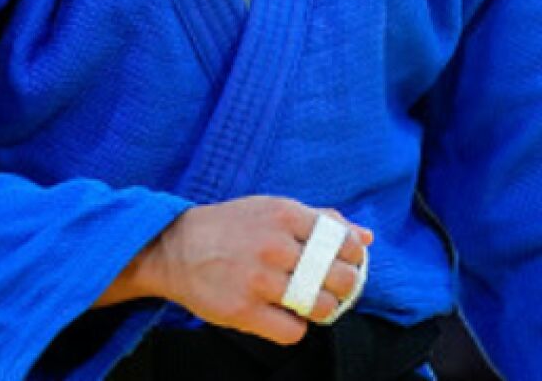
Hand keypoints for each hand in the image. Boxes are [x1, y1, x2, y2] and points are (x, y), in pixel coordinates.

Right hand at [147, 196, 372, 345]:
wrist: (175, 248)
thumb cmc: (232, 227)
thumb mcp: (274, 210)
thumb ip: (321, 220)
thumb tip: (366, 237)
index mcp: (285, 214)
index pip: (343, 241)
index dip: (352, 256)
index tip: (345, 262)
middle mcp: (274, 246)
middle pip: (338, 277)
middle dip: (344, 286)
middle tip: (333, 287)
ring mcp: (258, 280)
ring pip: (320, 307)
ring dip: (322, 309)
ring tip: (311, 303)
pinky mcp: (243, 311)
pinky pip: (292, 332)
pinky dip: (296, 328)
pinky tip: (285, 315)